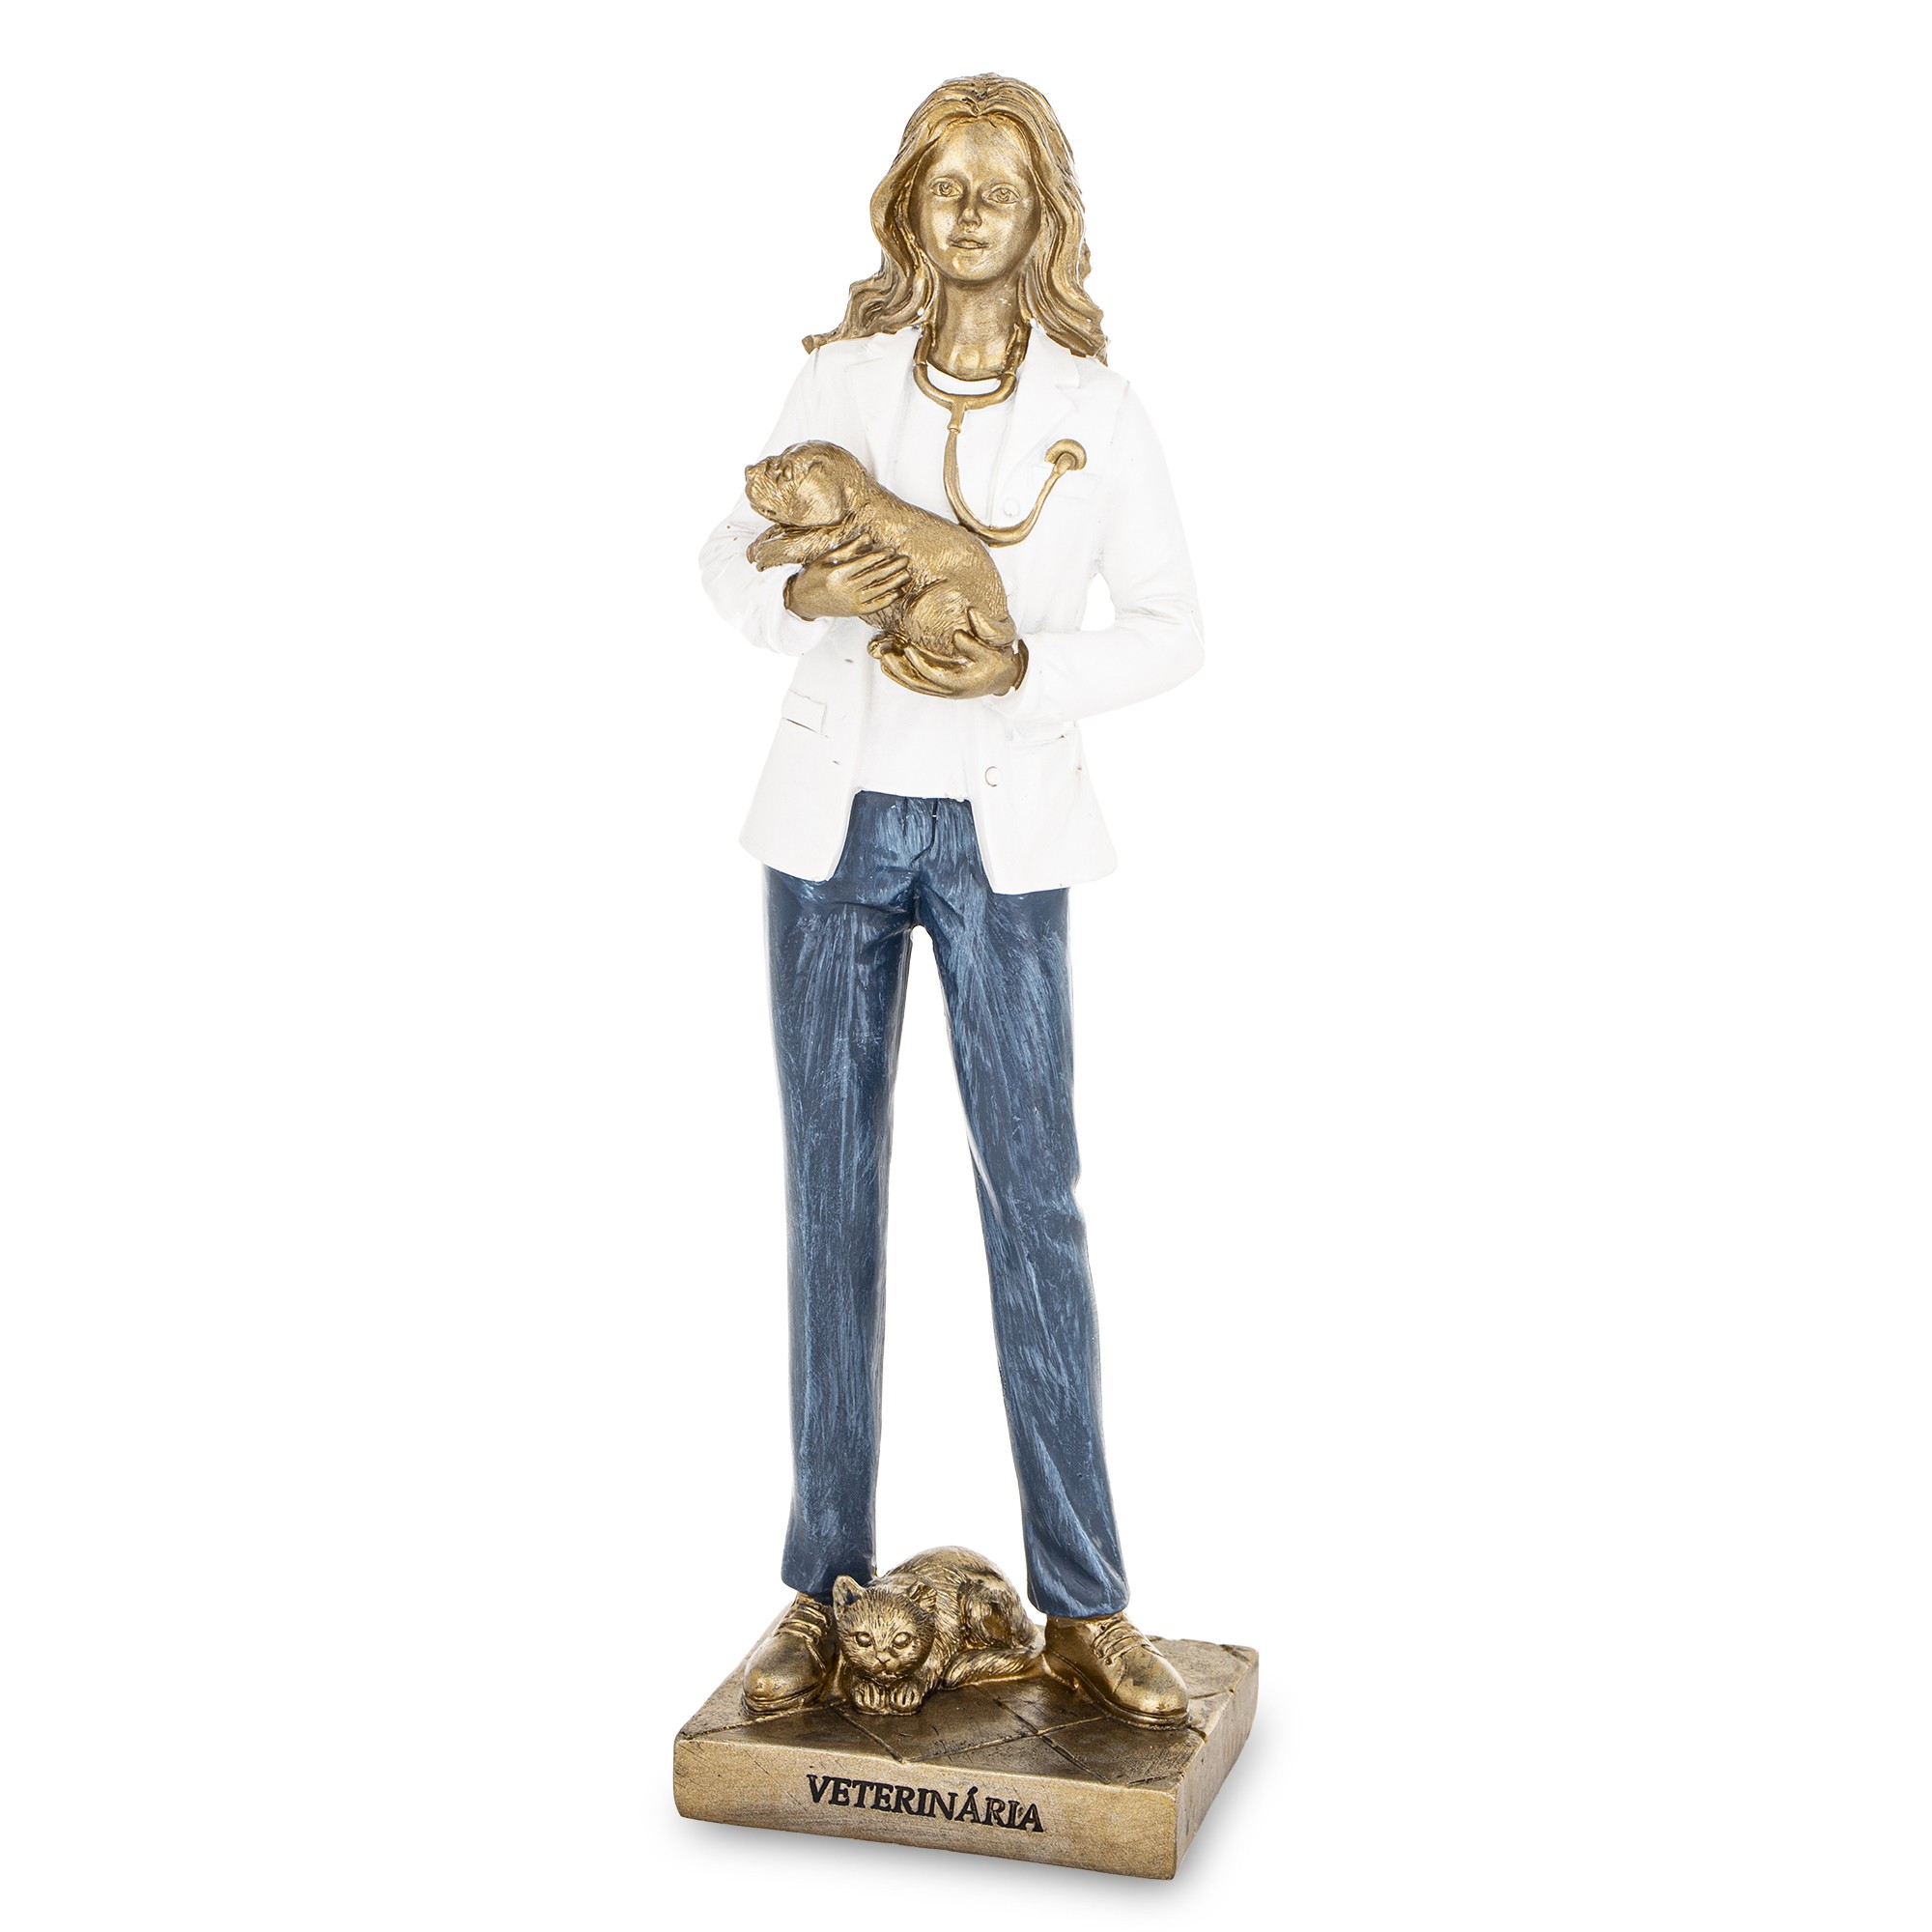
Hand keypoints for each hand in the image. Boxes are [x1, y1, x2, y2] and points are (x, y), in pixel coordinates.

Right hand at [785, 539, 909, 620]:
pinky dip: (887, 599)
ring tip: (906, 574)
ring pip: (877, 591)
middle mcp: (845, 589)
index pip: (864, 563)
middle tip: (905, 559)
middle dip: (891, 567)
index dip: (879, 556)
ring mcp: (850, 602)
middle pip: (874, 576)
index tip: (891, 550)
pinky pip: (874, 606)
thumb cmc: (815, 575)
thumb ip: (849, 548)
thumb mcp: (827, 558)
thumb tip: (868, 536)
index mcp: (837, 573)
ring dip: (894, 582)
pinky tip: (897, 592)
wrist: (803, 600)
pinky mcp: (854, 612)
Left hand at [879, 634, 1026, 699]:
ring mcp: (944, 691)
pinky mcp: (940, 687)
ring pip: (915, 685)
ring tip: (883, 657)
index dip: (919, 663)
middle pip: (918, 683)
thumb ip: (975, 643)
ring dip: (898, 673)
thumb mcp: (992, 651)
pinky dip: (903, 675)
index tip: (907, 649)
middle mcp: (949, 690)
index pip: (934, 675)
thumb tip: (957, 635)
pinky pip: (918, 684)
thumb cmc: (998, 664)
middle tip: (885, 655)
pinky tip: (891, 665)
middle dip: (900, 670)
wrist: (1005, 678)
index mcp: (961, 683)